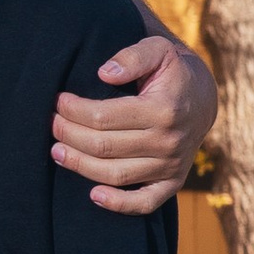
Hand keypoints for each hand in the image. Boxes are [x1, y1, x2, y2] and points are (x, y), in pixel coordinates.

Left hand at [53, 29, 217, 213]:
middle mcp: (168, 141)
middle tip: (51, 124)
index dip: (73, 110)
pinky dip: (118, 204)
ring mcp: (171, 166)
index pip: (104, 116)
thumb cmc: (171, 71)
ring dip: (80, 166)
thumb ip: (133, 56)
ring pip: (116, 175)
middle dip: (69, 135)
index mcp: (163, 109)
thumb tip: (104, 73)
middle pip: (104, 146)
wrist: (202, 98)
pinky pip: (145, 203)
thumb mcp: (158, 49)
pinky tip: (93, 195)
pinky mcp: (172, 183)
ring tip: (57, 151)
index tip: (57, 101)